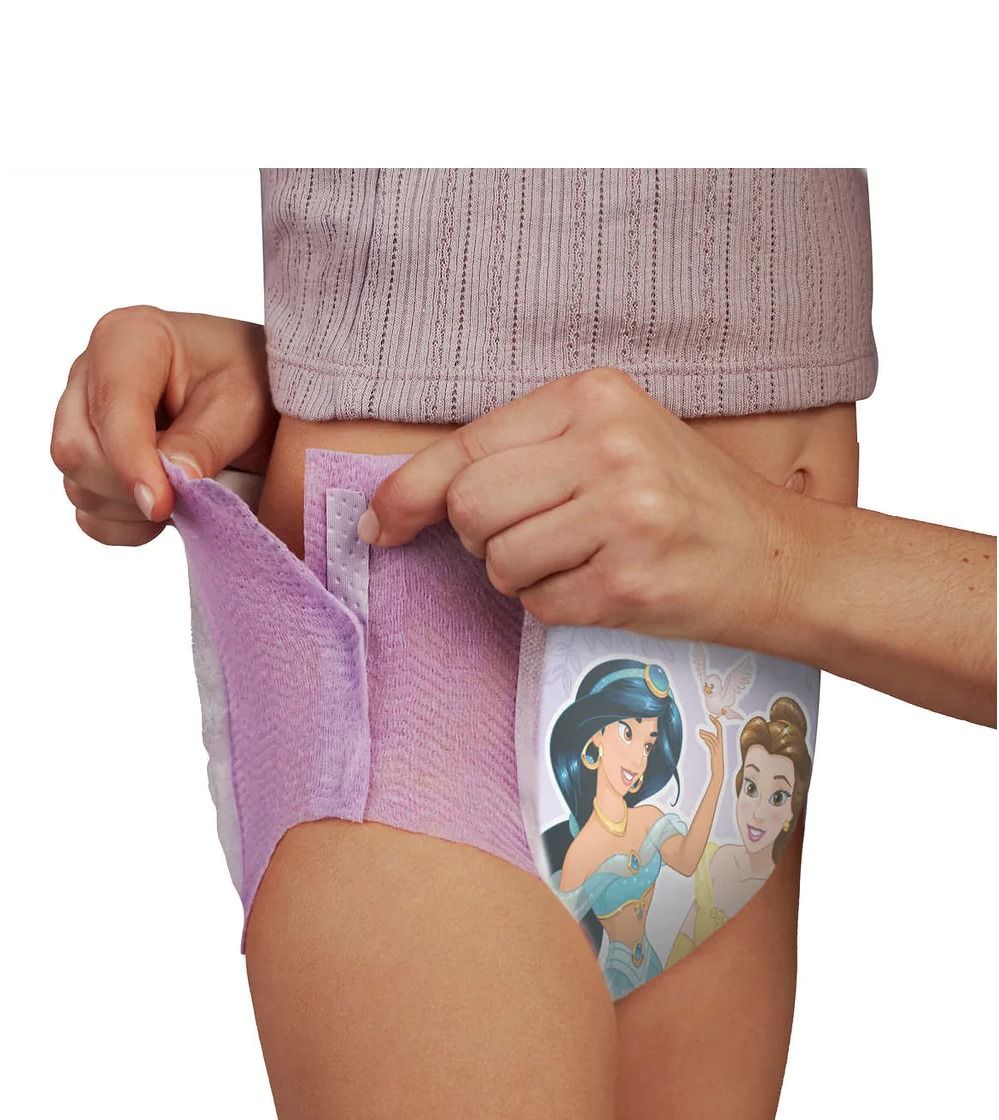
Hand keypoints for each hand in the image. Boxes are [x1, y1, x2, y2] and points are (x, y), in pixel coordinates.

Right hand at [51, 306, 276, 544]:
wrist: (260, 398)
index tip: (162, 502)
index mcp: (127, 339)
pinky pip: (88, 513)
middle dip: (130, 486)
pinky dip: (128, 526)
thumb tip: (172, 481)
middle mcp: (92, 377)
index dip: (130, 462)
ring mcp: (83, 422)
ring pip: (78, 485)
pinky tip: (166, 508)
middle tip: (188, 494)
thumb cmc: (252, 381)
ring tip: (186, 494)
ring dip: (134, 508)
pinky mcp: (90, 463)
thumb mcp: (243, 405)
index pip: (109, 409)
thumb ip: (204, 442)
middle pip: (75, 451)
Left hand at [360, 366, 786, 643]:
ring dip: (519, 577)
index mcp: (595, 395)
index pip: (467, 446)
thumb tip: (401, 503)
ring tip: (577, 561)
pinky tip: (602, 586)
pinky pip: (539, 605)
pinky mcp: (631, 582)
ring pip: (499, 562)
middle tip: (530, 538)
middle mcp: (608, 446)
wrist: (779, 558)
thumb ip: (524, 453)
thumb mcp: (613, 440)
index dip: (410, 491)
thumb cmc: (683, 499)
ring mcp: (623, 515)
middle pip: (470, 507)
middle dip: (479, 538)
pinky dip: (555, 606)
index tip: (381, 523)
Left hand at [698, 714, 724, 784]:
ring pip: (713, 737)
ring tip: (700, 731)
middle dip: (715, 722)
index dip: (716, 722)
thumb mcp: (713, 751)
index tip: (711, 716)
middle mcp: (721, 744)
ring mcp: (718, 748)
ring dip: (706, 733)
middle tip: (709, 716)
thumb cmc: (716, 764)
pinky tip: (702, 736)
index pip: (720, 730)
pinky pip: (711, 744)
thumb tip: (705, 738)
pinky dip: (706, 739)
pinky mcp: (715, 753)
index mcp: (721, 743)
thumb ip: (710, 744)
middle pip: (719, 730)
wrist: (719, 773)